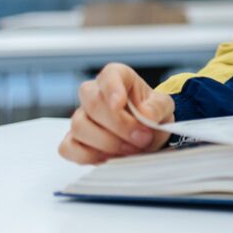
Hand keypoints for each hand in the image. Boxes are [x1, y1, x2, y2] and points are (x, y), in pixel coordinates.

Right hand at [58, 63, 174, 164]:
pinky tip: (110, 157)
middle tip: (142, 138)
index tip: (119, 103)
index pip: (109, 75)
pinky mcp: (73, 139)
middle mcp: (94, 93)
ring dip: (108, 143)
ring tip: (131, 149)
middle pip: (92, 103)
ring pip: (79, 127)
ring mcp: (81, 116)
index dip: (112, 89)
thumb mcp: (164, 106)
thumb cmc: (151, 113)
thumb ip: (157, 107)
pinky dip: (90, 156)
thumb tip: (146, 115)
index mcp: (118, 77)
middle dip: (119, 125)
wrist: (147, 132)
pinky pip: (69, 148)